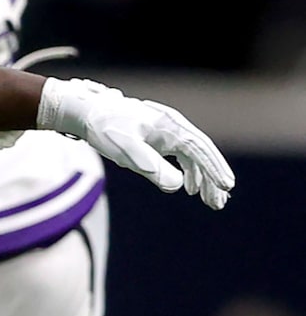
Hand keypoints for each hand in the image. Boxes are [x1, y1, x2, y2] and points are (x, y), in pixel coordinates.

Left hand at [37, 78, 233, 209]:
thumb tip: (176, 186)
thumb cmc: (106, 130)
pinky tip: (190, 187)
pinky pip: (182, 156)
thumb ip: (151, 167)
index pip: (200, 150)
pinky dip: (189, 171)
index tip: (227, 186)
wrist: (89, 112)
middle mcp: (174, 127)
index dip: (214, 169)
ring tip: (211, 201)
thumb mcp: (126, 151)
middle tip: (219, 203)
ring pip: (193, 156)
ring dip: (203, 178)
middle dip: (212, 178)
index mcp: (171, 127)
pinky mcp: (160, 138)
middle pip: (202, 154)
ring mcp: (168, 132)